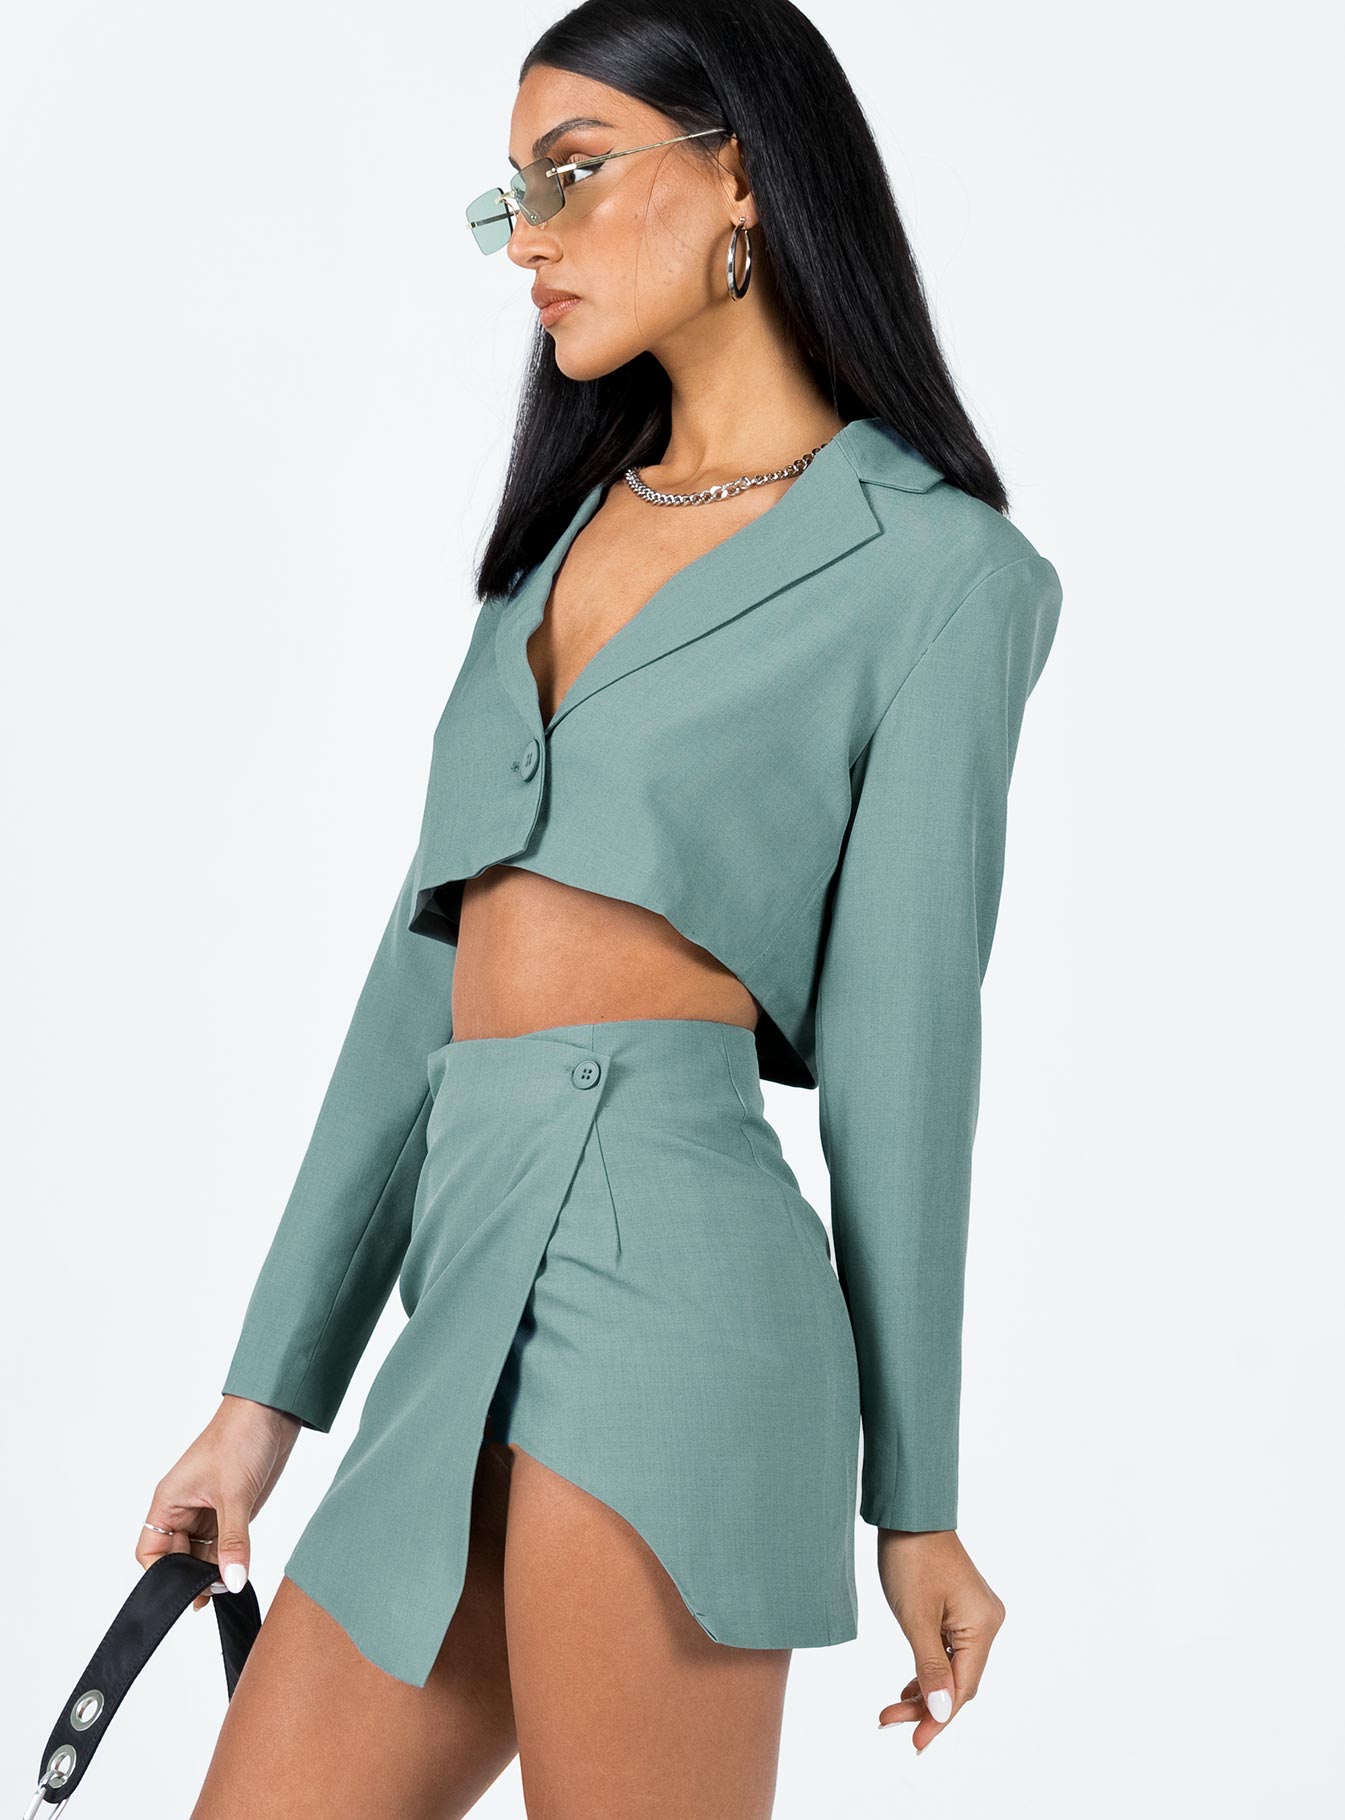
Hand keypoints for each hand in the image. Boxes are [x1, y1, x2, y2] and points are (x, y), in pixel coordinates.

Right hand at [137, 1396, 301, 1611]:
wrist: (273, 1411)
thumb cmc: (240, 1437)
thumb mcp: (235, 1495)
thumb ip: (233, 1543)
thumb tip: (231, 1582)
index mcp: (169, 1502)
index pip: (151, 1552)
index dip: (162, 1575)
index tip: (183, 1593)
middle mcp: (185, 1509)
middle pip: (178, 1558)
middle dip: (192, 1578)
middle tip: (212, 1595)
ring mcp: (209, 1511)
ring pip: (202, 1554)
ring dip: (213, 1571)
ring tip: (227, 1586)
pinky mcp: (233, 1510)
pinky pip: (225, 1544)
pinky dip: (230, 1560)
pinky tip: (238, 1573)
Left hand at [874, 1528, 1004, 1753]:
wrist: (909, 1513)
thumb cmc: (910, 1559)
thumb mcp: (915, 1618)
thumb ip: (930, 1669)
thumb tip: (941, 1713)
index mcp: (982, 1626)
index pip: (962, 1688)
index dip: (938, 1718)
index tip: (914, 1743)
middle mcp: (986, 1622)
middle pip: (959, 1681)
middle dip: (926, 1705)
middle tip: (889, 1723)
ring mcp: (975, 1615)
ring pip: (952, 1667)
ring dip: (924, 1689)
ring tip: (891, 1711)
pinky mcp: (961, 1608)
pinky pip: (948, 1650)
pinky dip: (928, 1669)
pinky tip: (908, 1687)